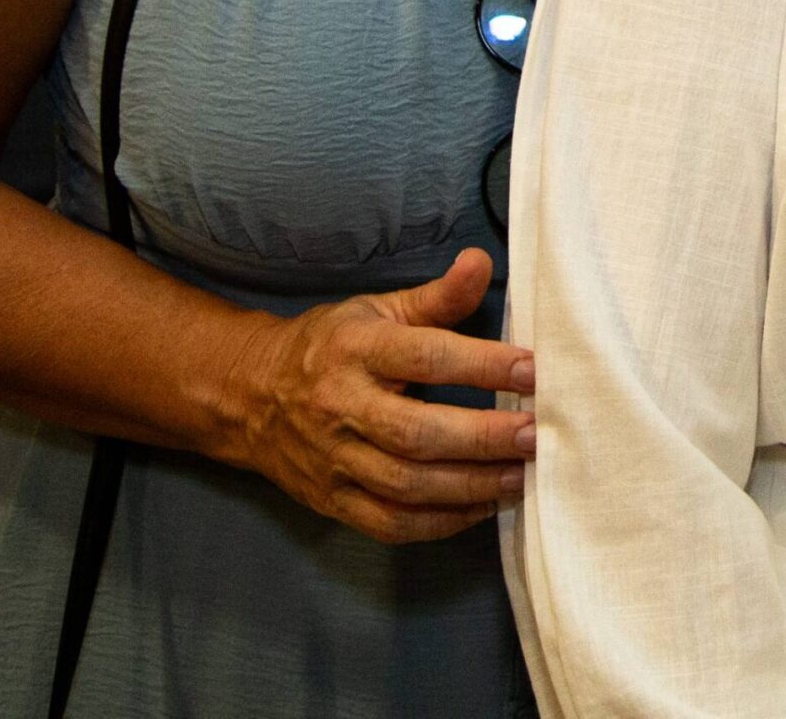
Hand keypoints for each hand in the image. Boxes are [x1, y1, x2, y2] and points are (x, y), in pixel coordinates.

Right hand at [222, 247, 535, 543]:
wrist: (250, 396)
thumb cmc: (331, 347)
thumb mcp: (377, 309)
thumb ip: (436, 296)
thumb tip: (481, 262)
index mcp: (355, 349)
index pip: (425, 357)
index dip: (482, 365)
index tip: (532, 371)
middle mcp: (340, 407)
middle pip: (416, 433)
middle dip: (482, 438)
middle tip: (534, 435)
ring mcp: (333, 460)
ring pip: (406, 486)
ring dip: (470, 486)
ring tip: (522, 475)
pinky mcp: (332, 501)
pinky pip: (390, 523)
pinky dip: (440, 522)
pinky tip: (481, 506)